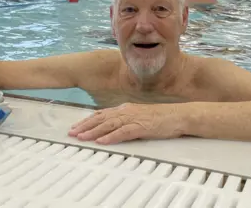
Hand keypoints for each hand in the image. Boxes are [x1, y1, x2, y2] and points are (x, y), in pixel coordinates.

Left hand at [68, 103, 184, 144]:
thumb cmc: (161, 118)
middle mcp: (126, 111)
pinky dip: (111, 136)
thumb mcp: (139, 116)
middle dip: (85, 126)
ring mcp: (134, 118)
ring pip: (109, 124)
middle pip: (101, 118)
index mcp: (125, 109)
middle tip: (72, 133)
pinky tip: (102, 141)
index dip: (87, 120)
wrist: (178, 115)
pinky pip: (123, 132)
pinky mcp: (141, 126)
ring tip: (82, 137)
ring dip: (94, 131)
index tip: (76, 126)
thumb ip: (126, 120)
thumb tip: (112, 127)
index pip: (102, 114)